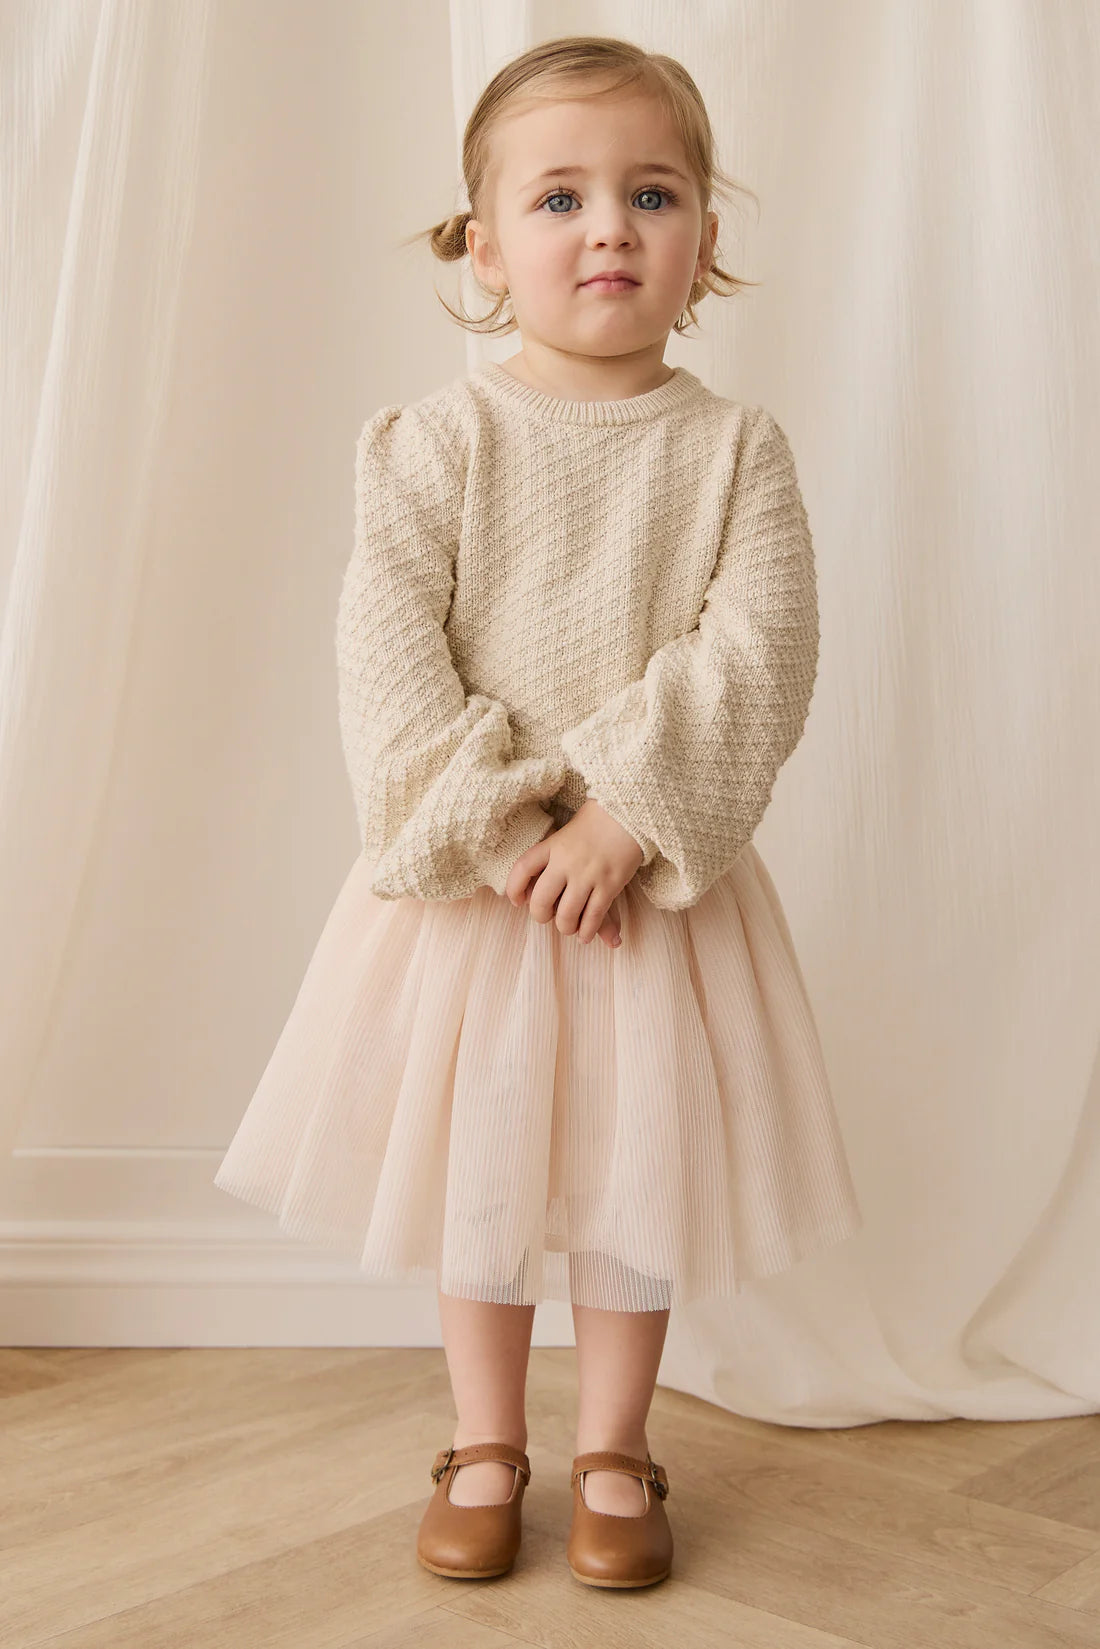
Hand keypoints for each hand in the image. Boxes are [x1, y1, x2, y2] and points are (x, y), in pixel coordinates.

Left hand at [505, 799, 645, 948]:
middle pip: (541, 901)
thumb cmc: (598, 820)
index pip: (522, 868)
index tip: (516, 900)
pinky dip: (588, 931)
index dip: (514, 888)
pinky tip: (585, 935)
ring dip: (566, 927)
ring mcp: (588, 875)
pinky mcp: (609, 885)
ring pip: (567, 915)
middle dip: (540, 916)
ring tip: (570, 927)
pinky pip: (593, 917)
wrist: (630, 813)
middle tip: (547, 917)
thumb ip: (554, 854)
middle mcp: (566, 862)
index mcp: (553, 845)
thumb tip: (541, 880)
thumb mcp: (568, 831)